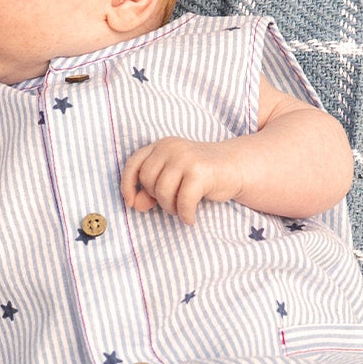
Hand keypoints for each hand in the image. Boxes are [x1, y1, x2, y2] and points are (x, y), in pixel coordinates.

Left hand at [119, 137, 242, 225]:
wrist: (235, 167)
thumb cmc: (201, 175)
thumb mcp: (173, 180)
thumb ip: (152, 191)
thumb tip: (136, 205)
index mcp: (162, 145)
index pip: (134, 163)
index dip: (128, 184)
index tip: (131, 202)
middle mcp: (171, 147)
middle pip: (148, 180)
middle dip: (157, 199)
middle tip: (173, 204)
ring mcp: (186, 157)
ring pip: (163, 192)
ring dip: (171, 208)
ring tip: (182, 210)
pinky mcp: (199, 171)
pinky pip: (183, 200)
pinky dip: (185, 214)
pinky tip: (190, 218)